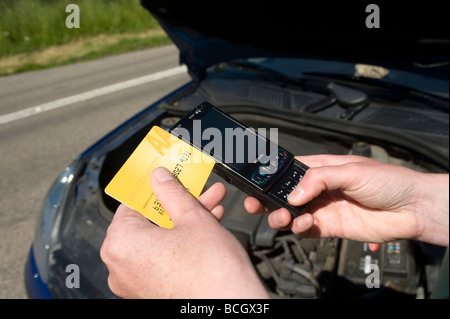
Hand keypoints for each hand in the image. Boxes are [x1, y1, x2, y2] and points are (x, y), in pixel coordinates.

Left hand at [101, 167, 268, 298]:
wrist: (230, 308)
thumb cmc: (211, 273)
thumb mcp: (193, 218)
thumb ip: (172, 192)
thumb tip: (160, 178)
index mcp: (121, 243)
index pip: (132, 203)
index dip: (155, 188)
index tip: (166, 179)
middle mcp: (121, 266)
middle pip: (148, 222)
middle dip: (177, 204)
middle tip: (197, 191)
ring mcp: (135, 282)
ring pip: (158, 240)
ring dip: (184, 222)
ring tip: (210, 207)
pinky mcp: (150, 292)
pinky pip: (161, 259)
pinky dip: (180, 243)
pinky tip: (204, 230)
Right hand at [245, 155, 448, 245]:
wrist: (411, 208)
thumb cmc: (388, 180)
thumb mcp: (351, 170)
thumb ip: (319, 180)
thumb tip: (294, 194)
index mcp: (321, 168)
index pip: (289, 171)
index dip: (271, 177)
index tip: (257, 182)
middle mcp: (318, 189)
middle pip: (284, 194)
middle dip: (268, 199)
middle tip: (256, 204)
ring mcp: (322, 208)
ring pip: (291, 213)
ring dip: (281, 215)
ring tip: (284, 216)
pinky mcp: (329, 227)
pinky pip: (305, 230)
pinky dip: (299, 228)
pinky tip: (304, 223)